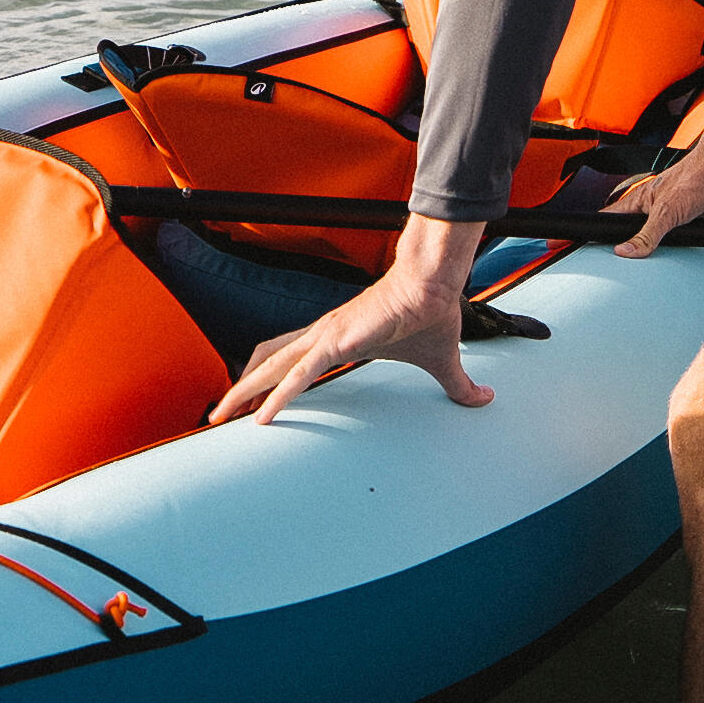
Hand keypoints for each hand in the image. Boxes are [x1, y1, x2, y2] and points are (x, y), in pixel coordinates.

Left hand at [209, 214, 491, 427]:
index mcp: (336, 338)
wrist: (435, 285)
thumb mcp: (443, 363)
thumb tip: (485, 399)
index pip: (287, 358)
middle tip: (218, 415)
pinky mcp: (335, 341)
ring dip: (244, 393)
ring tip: (221, 417)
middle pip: (267, 362)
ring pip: (270, 367)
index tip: (249, 403)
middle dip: (240, 390)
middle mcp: (321, 336)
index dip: (265, 379)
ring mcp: (324, 337)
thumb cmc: (432, 316)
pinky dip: (277, 396)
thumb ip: (458, 385)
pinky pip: (298, 374)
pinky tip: (262, 417)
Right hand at [598, 98, 703, 255]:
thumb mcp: (667, 213)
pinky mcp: (684, 218)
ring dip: (646, 246)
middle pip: (625, 230)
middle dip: (616, 243)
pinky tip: (671, 250)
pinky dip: (669, 244)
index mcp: (638, 201)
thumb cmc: (695, 179)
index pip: (605, 219)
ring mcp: (666, 212)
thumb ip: (646, 235)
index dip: (589, 232)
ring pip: (648, 234)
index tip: (571, 243)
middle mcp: (649, 207)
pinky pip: (670, 236)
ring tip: (636, 260)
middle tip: (605, 258)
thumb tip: (624, 252)